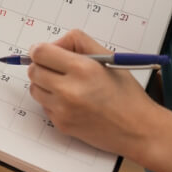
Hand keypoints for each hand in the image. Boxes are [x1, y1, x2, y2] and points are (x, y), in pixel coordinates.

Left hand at [26, 29, 160, 157]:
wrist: (137, 129)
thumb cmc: (125, 92)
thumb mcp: (108, 58)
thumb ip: (78, 42)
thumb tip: (53, 44)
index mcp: (82, 69)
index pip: (40, 53)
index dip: (40, 50)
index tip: (45, 52)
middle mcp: (69, 90)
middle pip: (33, 70)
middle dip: (42, 66)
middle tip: (58, 68)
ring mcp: (63, 110)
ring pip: (35, 88)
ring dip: (45, 84)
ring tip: (66, 85)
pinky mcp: (61, 124)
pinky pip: (44, 105)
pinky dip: (52, 101)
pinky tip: (72, 102)